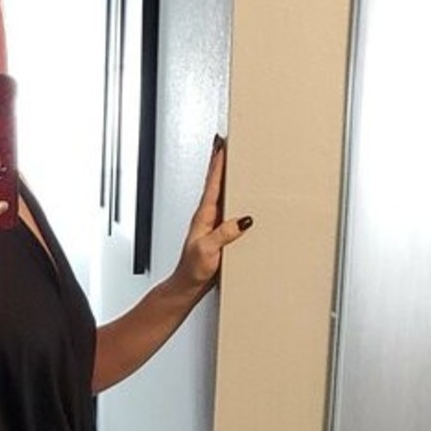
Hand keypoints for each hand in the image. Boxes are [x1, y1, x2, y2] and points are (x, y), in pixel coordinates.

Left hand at [172, 138, 251, 296]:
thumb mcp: (208, 250)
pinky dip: (236, 200)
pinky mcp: (220, 234)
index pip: (213, 183)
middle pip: (217, 183)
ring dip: (229, 179)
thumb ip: (223, 234)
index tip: (223, 144)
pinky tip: (243, 198)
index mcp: (204, 216)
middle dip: (222, 162)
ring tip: (235, 162)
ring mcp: (214, 224)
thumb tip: (242, 220)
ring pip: (223, 195)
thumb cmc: (192, 270)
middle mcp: (208, 217)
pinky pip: (230, 212)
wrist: (188, 286)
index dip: (217, 163)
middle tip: (227, 143)